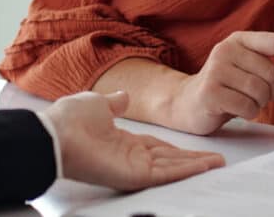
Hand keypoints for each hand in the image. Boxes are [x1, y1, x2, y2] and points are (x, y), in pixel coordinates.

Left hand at [43, 91, 224, 190]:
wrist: (55, 132)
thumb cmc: (70, 119)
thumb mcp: (98, 104)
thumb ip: (115, 104)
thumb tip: (123, 97)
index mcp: (123, 142)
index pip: (158, 147)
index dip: (179, 148)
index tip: (196, 147)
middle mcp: (131, 157)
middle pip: (170, 159)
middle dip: (194, 160)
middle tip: (217, 160)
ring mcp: (132, 167)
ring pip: (171, 167)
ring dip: (195, 165)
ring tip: (218, 163)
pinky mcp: (133, 175)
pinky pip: (164, 174)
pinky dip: (185, 170)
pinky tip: (203, 166)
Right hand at [168, 31, 273, 134]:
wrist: (188, 104)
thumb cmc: (228, 88)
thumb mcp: (254, 74)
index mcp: (240, 39)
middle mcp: (226, 49)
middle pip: (271, 71)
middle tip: (266, 98)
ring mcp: (215, 69)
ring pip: (260, 90)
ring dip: (262, 103)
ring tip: (249, 102)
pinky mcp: (209, 92)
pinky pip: (247, 106)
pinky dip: (250, 113)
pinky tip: (239, 111)